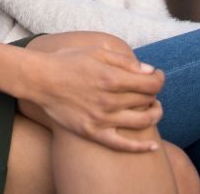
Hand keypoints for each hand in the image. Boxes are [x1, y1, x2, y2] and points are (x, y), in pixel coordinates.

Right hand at [24, 46, 163, 151]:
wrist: (40, 79)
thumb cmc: (67, 61)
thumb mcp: (95, 52)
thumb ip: (124, 60)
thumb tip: (149, 71)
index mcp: (111, 77)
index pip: (151, 84)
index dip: (159, 79)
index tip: (157, 76)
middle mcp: (109, 100)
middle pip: (147, 100)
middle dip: (153, 93)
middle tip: (149, 89)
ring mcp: (102, 118)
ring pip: (142, 122)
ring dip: (154, 115)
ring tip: (153, 109)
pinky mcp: (93, 132)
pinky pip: (123, 145)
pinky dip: (141, 147)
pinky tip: (152, 146)